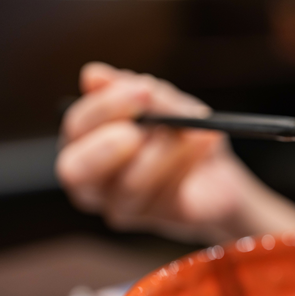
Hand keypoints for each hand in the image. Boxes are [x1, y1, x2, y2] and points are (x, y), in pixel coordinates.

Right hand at [57, 62, 294, 242]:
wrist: (219, 173)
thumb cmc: (180, 132)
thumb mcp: (164, 103)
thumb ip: (133, 91)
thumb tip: (92, 75)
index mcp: (85, 144)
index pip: (76, 127)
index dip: (105, 107)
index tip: (141, 90)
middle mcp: (92, 182)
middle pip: (75, 171)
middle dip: (107, 145)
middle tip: (140, 129)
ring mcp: (122, 207)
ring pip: (130, 184)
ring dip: (165, 151)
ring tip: (194, 130)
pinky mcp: (158, 220)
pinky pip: (167, 195)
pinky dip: (188, 162)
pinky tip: (206, 142)